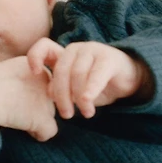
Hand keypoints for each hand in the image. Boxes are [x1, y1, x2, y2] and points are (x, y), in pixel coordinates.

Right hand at [0, 57, 57, 141]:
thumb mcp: (1, 77)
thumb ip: (19, 83)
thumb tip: (25, 98)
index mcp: (31, 64)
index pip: (40, 83)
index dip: (25, 93)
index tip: (7, 94)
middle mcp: (44, 78)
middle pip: (47, 99)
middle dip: (34, 107)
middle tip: (11, 107)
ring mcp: (45, 97)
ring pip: (48, 115)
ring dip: (35, 120)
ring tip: (14, 118)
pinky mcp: (43, 117)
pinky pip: (48, 132)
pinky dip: (37, 135)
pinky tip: (23, 130)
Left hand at [27, 39, 151, 118]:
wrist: (127, 80)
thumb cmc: (97, 84)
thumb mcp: (75, 88)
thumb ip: (60, 88)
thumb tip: (48, 93)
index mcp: (64, 54)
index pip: (43, 47)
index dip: (35, 57)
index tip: (34, 73)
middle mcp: (76, 49)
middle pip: (61, 70)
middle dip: (61, 95)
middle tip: (66, 115)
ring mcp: (93, 50)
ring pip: (77, 73)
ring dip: (79, 97)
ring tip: (86, 113)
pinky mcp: (109, 58)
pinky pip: (96, 74)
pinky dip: (90, 90)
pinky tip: (88, 102)